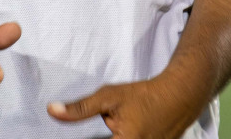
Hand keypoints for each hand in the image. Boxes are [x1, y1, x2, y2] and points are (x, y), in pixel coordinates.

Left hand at [47, 77, 204, 138]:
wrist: (178, 98)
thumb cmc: (143, 96)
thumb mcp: (108, 97)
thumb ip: (79, 109)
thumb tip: (52, 111)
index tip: (101, 124)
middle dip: (99, 137)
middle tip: (110, 122)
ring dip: (111, 136)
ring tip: (117, 125)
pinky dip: (121, 138)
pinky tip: (121, 129)